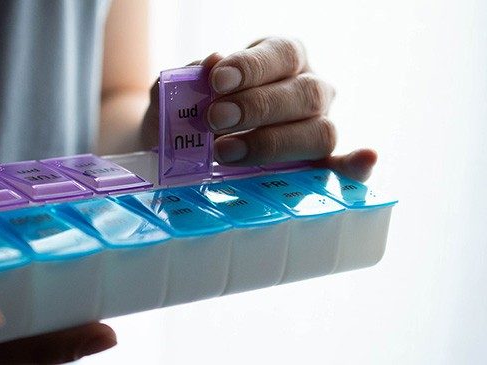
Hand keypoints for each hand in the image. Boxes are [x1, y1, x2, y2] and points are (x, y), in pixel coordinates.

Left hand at [142, 37, 376, 181]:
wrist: (185, 149)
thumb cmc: (188, 112)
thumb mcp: (182, 92)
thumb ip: (190, 77)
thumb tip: (210, 60)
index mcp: (281, 57)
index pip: (282, 53)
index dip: (252, 66)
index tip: (216, 82)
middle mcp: (309, 88)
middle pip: (305, 93)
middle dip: (258, 107)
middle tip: (215, 120)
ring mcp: (319, 126)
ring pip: (322, 131)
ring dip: (275, 143)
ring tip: (225, 152)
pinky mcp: (319, 165)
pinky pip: (344, 165)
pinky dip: (356, 166)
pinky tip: (365, 159)